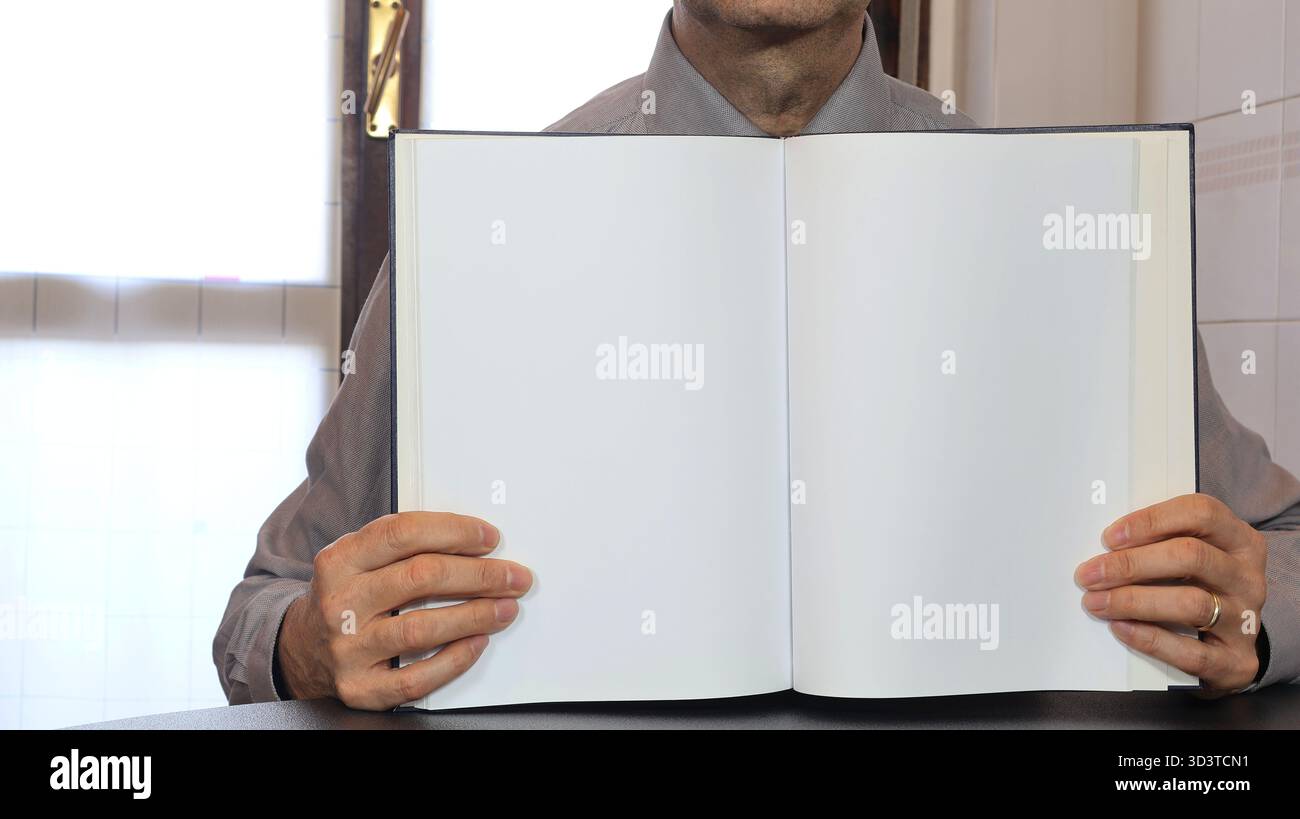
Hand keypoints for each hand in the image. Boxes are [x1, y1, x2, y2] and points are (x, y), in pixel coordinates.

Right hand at [277, 511, 532, 709]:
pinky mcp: (359, 689)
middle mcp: (339, 604)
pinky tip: (478, 642)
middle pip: (419, 578)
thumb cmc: (349, 597)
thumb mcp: (358, 561)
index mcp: (339, 561)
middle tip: (514, 576)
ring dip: (474, 616)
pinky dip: (455, 659)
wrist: (302, 650)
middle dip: (478, 575)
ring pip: (420, 628)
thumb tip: (474, 542)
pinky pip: (416, 678)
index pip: (401, 533)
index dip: (453, 531)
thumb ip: (404, 547)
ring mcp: (347, 649)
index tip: (490, 538)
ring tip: (505, 608)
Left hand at [1074, 493, 1266, 695]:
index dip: (1152, 521)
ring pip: (1191, 603)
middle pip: (1191, 557)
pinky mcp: (1236, 662)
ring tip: (1095, 602)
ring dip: (1134, 601)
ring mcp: (1246, 621)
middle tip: (1089, 574)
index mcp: (1240, 541)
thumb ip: (1158, 543)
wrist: (1230, 647)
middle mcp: (1247, 578)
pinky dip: (1150, 639)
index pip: (1201, 514)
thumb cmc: (1199, 588)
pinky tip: (1120, 628)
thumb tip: (1104, 545)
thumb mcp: (1191, 557)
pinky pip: (1192, 652)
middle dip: (1131, 564)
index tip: (1109, 537)